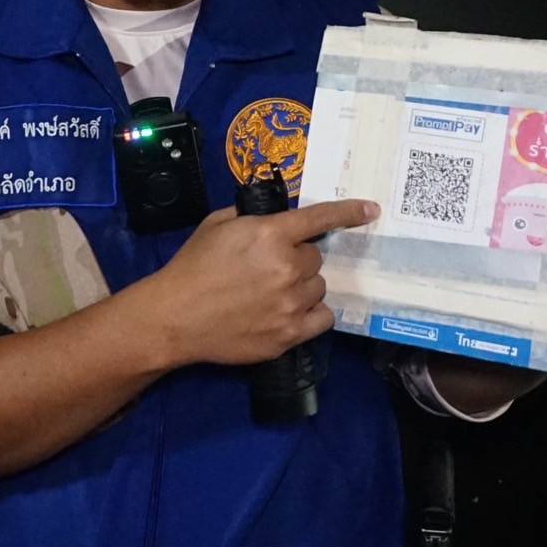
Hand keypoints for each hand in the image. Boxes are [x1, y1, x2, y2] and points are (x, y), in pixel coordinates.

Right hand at [147, 198, 378, 366]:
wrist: (175, 316)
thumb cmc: (193, 266)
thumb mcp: (218, 225)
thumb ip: (253, 216)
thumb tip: (278, 219)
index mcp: (271, 234)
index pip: (320, 218)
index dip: (349, 212)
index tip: (371, 210)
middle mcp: (287, 267)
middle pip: (316, 259)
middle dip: (297, 260)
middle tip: (269, 269)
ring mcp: (291, 304)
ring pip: (319, 288)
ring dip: (302, 287)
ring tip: (271, 294)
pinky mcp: (289, 335)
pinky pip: (323, 318)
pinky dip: (312, 313)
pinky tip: (290, 313)